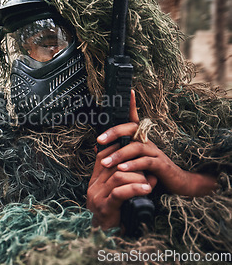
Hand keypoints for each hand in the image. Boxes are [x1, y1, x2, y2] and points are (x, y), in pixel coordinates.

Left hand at [87, 90, 155, 229]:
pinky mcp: (160, 165)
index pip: (134, 119)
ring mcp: (155, 152)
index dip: (133, 105)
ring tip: (106, 163)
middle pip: (132, 129)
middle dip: (114, 133)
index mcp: (141, 139)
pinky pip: (146, 162)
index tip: (129, 91)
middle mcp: (148, 142)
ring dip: (119, 155)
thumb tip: (97, 147)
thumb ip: (117, 153)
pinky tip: (122, 170)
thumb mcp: (133, 161)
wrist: (178, 184)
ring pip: (136, 147)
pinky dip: (133, 165)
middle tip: (99, 140)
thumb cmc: (152, 172)